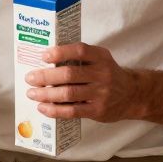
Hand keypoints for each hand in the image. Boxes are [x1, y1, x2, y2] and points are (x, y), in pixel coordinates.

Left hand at [25, 43, 144, 122]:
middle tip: (29, 78)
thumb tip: (44, 62)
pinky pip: (72, 111)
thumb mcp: (99, 60)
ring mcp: (101, 93)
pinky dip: (54, 110)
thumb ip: (78, 59)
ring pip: (68, 93)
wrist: (133, 95)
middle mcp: (103, 74)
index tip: (43, 56)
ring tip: (32, 93)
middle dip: (45, 76)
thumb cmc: (107, 75)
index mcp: (101, 57)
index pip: (80, 50)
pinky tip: (43, 108)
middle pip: (70, 74)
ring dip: (46, 94)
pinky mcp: (98, 110)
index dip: (60, 52)